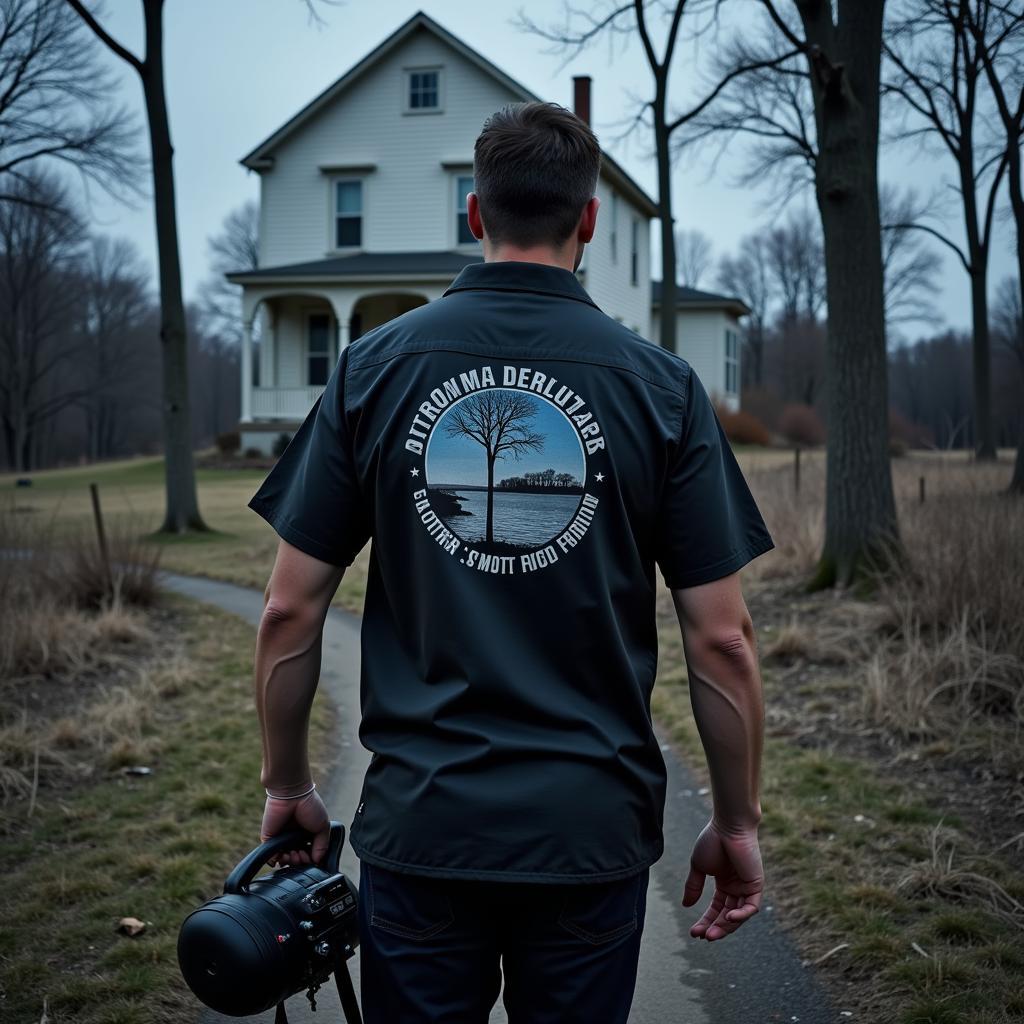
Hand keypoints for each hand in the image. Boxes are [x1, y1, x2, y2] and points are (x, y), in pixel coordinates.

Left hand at [260, 787, 330, 867]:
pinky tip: (281, 857)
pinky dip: (275, 860)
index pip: (309, 854)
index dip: (310, 859)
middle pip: (296, 858)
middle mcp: (294, 837)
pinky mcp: (269, 838)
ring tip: (293, 855)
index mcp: (307, 834)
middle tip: (300, 856)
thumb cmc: (309, 805)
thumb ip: (322, 845)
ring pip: (283, 859)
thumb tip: (317, 861)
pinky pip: (270, 855)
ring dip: (288, 862)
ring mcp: (281, 838)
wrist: (292, 794)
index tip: (311, 858)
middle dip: (299, 861)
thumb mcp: (323, 826)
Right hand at [682, 818, 763, 940]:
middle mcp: (737, 887)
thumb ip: (693, 886)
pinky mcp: (756, 884)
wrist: (727, 826)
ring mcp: (747, 887)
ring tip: (711, 934)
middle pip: (727, 916)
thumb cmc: (712, 840)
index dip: (705, 921)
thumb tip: (685, 905)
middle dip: (714, 927)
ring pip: (739, 915)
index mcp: (724, 883)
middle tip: (702, 937)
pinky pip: (751, 907)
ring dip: (726, 927)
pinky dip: (741, 915)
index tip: (693, 932)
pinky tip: (727, 918)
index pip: (716, 909)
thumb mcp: (698, 866)